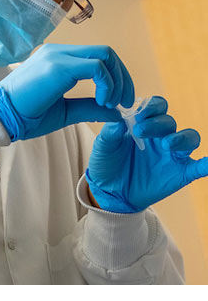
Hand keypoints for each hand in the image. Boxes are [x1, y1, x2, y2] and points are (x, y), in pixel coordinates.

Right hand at [0, 44, 133, 140]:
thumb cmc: (23, 117)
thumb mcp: (64, 112)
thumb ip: (90, 109)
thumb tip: (116, 114)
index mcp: (58, 60)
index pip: (97, 58)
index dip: (116, 77)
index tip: (119, 101)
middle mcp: (59, 52)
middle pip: (106, 53)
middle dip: (123, 78)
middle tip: (125, 102)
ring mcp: (58, 56)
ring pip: (105, 56)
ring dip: (117, 80)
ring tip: (113, 104)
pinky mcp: (59, 66)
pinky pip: (97, 66)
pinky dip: (107, 83)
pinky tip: (104, 101)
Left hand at [85, 96, 207, 212]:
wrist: (109, 193)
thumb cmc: (107, 165)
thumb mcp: (103, 147)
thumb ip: (110, 132)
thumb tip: (119, 118)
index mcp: (145, 125)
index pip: (157, 107)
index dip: (151, 107)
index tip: (138, 115)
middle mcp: (162, 136)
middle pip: (169, 122)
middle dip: (157, 124)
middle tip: (140, 130)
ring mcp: (173, 154)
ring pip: (189, 138)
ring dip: (181, 138)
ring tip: (167, 144)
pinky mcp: (180, 173)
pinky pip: (199, 167)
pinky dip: (206, 164)